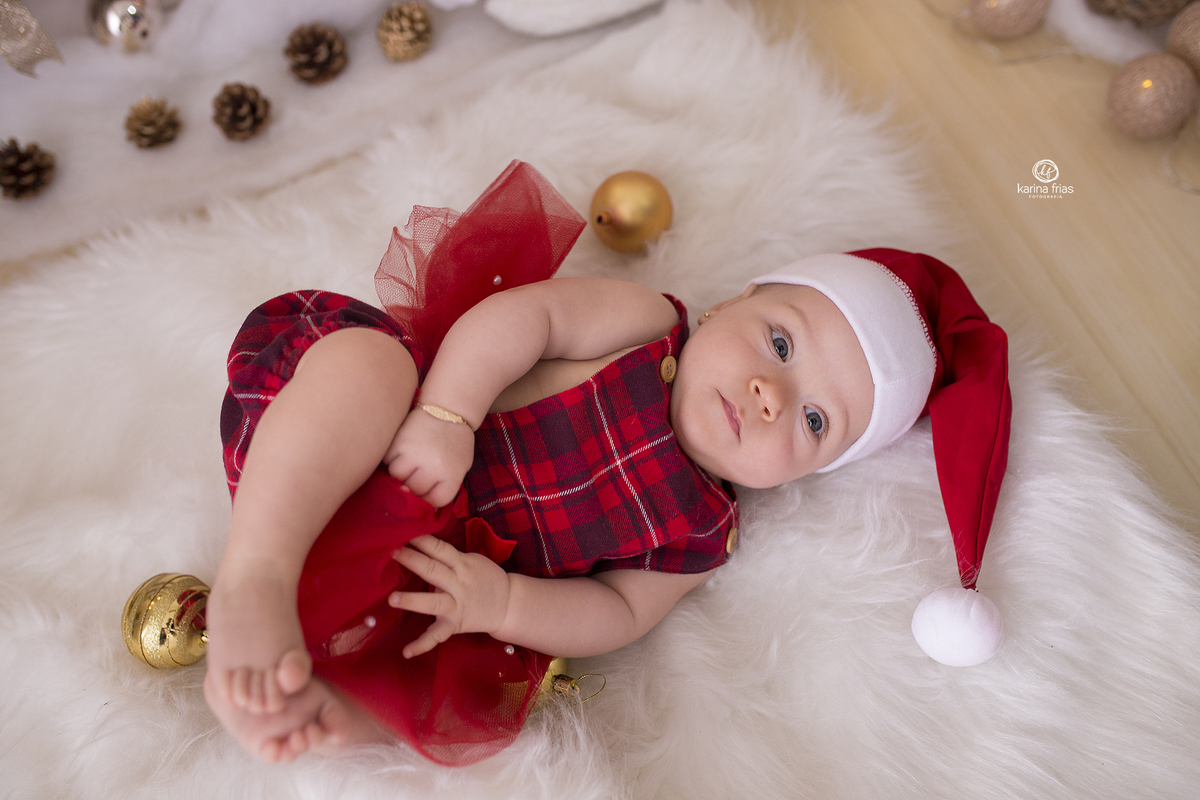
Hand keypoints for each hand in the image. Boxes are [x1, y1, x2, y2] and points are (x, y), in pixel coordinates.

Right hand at [384, 405, 475, 507]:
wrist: (447, 409)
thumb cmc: (455, 440)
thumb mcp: (460, 465)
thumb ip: (445, 486)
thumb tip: (425, 507)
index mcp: (451, 475)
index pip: (435, 501)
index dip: (430, 496)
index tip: (429, 487)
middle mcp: (432, 467)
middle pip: (413, 489)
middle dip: (414, 483)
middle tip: (419, 470)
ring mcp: (414, 454)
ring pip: (396, 476)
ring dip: (401, 470)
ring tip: (410, 459)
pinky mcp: (398, 441)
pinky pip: (388, 459)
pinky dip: (392, 457)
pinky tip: (403, 449)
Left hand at [388, 535, 510, 657]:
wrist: (508, 604)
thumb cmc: (485, 577)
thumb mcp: (472, 561)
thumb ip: (450, 557)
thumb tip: (421, 544)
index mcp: (462, 564)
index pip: (440, 549)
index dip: (423, 540)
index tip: (404, 532)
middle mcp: (458, 584)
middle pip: (433, 570)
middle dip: (412, 561)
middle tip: (391, 552)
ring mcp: (456, 606)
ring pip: (433, 603)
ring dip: (413, 601)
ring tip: (392, 599)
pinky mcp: (455, 625)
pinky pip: (437, 636)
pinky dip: (422, 644)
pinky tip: (406, 652)